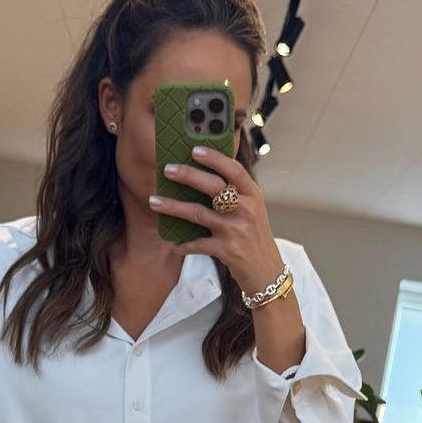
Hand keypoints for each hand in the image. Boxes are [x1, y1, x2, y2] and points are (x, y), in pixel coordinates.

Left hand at [150, 145, 282, 297]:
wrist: (267, 272)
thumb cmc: (255, 238)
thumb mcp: (253, 210)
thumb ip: (236, 193)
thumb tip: (204, 176)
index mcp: (253, 195)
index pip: (234, 170)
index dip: (214, 158)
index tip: (194, 150)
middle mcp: (245, 210)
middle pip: (213, 187)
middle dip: (188, 175)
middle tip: (167, 169)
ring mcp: (235, 230)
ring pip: (198, 213)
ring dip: (173, 207)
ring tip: (154, 201)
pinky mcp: (226, 250)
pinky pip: (198, 244)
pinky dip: (184, 245)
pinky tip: (173, 244)